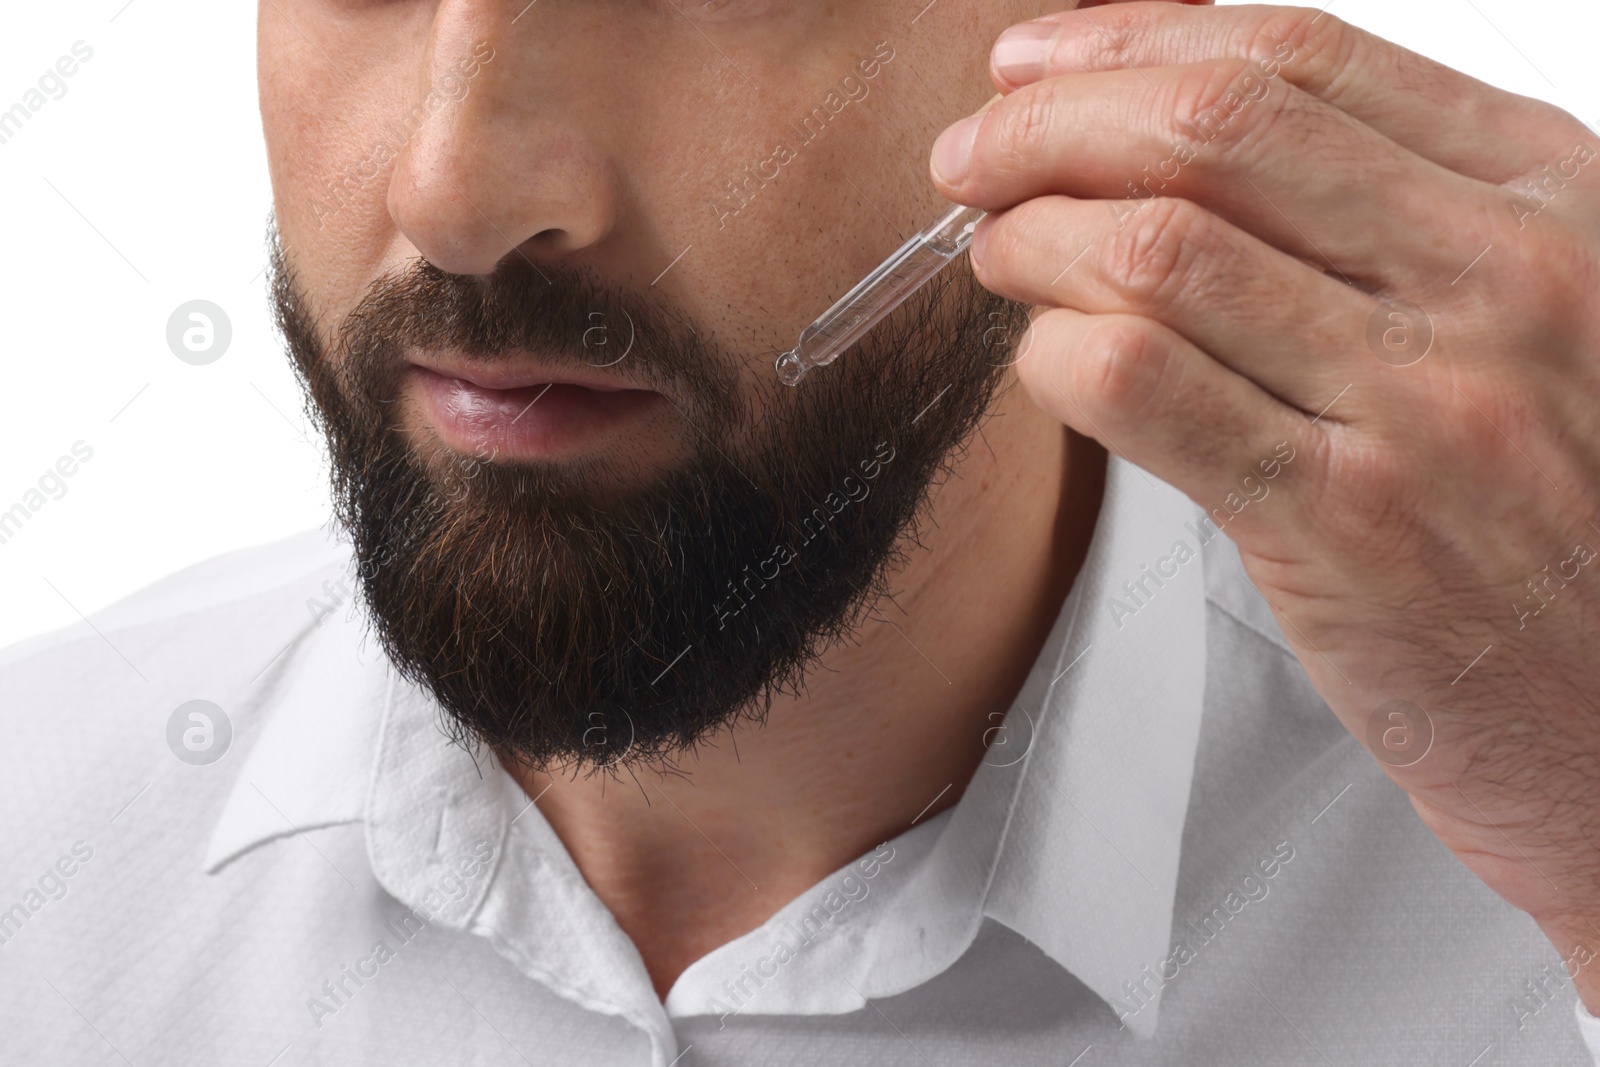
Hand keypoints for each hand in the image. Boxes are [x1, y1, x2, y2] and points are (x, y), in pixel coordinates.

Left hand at [930, 0, 1599, 1004]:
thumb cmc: (1575, 520)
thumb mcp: (1545, 324)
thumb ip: (1398, 228)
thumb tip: (1177, 152)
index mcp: (1548, 199)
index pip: (1299, 59)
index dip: (1129, 40)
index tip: (1033, 60)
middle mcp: (1496, 279)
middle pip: (1212, 128)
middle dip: (1049, 121)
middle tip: (971, 156)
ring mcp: (1422, 402)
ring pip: (1161, 249)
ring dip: (1033, 237)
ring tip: (997, 256)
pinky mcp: (1344, 526)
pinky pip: (1142, 385)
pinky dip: (1055, 354)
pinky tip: (1048, 363)